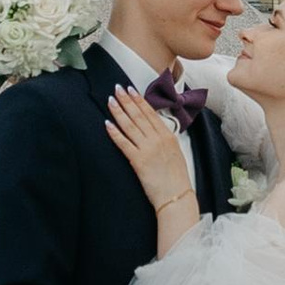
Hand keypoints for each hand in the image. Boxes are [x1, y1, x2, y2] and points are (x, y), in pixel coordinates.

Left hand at [105, 85, 190, 210]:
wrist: (176, 196)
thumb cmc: (176, 177)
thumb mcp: (176, 152)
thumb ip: (165, 139)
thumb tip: (155, 129)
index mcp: (168, 136)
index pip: (150, 113)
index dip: (139, 100)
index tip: (131, 89)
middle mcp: (158, 139)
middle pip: (139, 115)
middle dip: (126, 100)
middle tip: (117, 88)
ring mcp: (148, 149)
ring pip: (130, 125)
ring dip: (119, 111)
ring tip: (110, 100)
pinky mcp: (138, 161)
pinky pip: (124, 143)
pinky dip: (115, 133)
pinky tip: (107, 124)